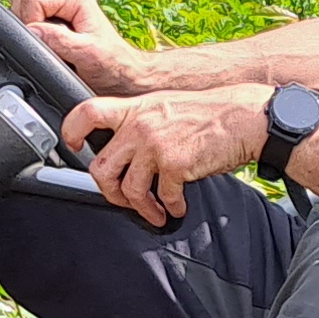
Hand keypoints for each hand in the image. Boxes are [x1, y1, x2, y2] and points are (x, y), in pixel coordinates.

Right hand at [7, 0, 143, 95]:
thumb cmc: (113, 66)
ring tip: (50, 51)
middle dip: (25, 24)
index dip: (29, 22)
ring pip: (20, 10)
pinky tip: (48, 52)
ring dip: (28, 33)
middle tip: (46, 48)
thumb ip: (58, 39)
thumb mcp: (86, 53)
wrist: (124, 79)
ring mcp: (56, 12)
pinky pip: (26, 24)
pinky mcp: (51, 25)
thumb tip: (32, 30)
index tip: (43, 45)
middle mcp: (63, 0)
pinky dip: (29, 38)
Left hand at [63, 86, 266, 226]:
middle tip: (122, 198)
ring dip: (141, 208)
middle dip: (109, 191)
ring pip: (128, 189)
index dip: (72, 131)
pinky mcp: (174, 165)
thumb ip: (141, 122)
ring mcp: (155, 145)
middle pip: (100, 166)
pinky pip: (162, 197)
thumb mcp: (166, 106)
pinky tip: (178, 205)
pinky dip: (170, 207)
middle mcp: (140, 125)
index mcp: (135, 108)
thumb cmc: (211, 114)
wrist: (246, 118)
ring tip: (155, 212)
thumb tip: (124, 150)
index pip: (87, 112)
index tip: (74, 146)